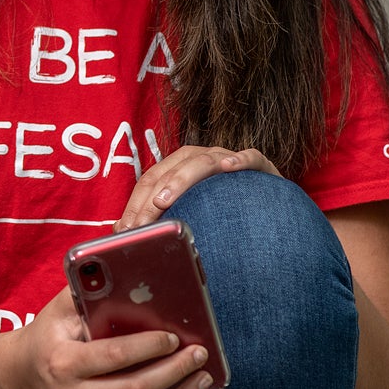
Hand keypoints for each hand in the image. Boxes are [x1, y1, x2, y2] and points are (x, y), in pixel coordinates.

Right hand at [10, 288, 210, 388]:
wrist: (15, 379)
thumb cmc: (46, 337)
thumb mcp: (58, 310)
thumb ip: (88, 292)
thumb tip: (129, 275)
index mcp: (61, 361)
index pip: (114, 356)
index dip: (150, 347)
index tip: (174, 337)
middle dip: (175, 372)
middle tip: (199, 356)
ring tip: (199, 380)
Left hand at [115, 145, 280, 231]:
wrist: (266, 205)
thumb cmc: (221, 208)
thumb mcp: (188, 213)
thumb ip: (159, 217)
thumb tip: (121, 231)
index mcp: (180, 165)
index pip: (151, 179)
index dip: (136, 203)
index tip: (126, 228)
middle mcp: (201, 157)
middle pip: (170, 171)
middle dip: (151, 199)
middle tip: (140, 224)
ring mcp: (229, 158)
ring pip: (202, 162)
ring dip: (182, 179)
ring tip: (164, 199)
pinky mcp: (259, 165)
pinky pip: (250, 157)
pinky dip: (240, 160)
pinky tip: (230, 168)